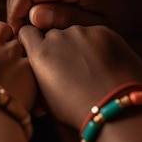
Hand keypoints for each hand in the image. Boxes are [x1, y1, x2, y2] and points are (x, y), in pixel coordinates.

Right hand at [0, 21, 35, 109]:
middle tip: (1, 54)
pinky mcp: (27, 67)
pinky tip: (25, 82)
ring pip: (19, 42)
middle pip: (1, 27)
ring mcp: (10, 53)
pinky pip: (32, 62)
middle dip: (2, 37)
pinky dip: (29, 71)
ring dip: (17, 53)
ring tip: (14, 69)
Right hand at [7, 0, 141, 34]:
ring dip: (20, 4)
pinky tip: (40, 20)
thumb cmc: (129, 17)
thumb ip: (65, 20)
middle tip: (21, 35)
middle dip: (13, 9)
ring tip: (29, 29)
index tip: (20, 37)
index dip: (15, 15)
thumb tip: (33, 17)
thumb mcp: (100, 26)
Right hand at [17, 24, 141, 129]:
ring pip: (77, 34)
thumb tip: (37, 74)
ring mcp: (83, 32)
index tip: (41, 51)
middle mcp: (58, 37)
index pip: (27, 32)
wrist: (114, 107)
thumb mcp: (45, 99)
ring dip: (80, 45)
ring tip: (92, 69)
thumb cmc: (77, 110)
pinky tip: (106, 64)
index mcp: (40, 53)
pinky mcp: (105, 32)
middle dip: (59, 46)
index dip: (33, 41)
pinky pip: (97, 35)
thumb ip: (37, 77)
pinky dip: (100, 45)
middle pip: (54, 34)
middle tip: (71, 66)